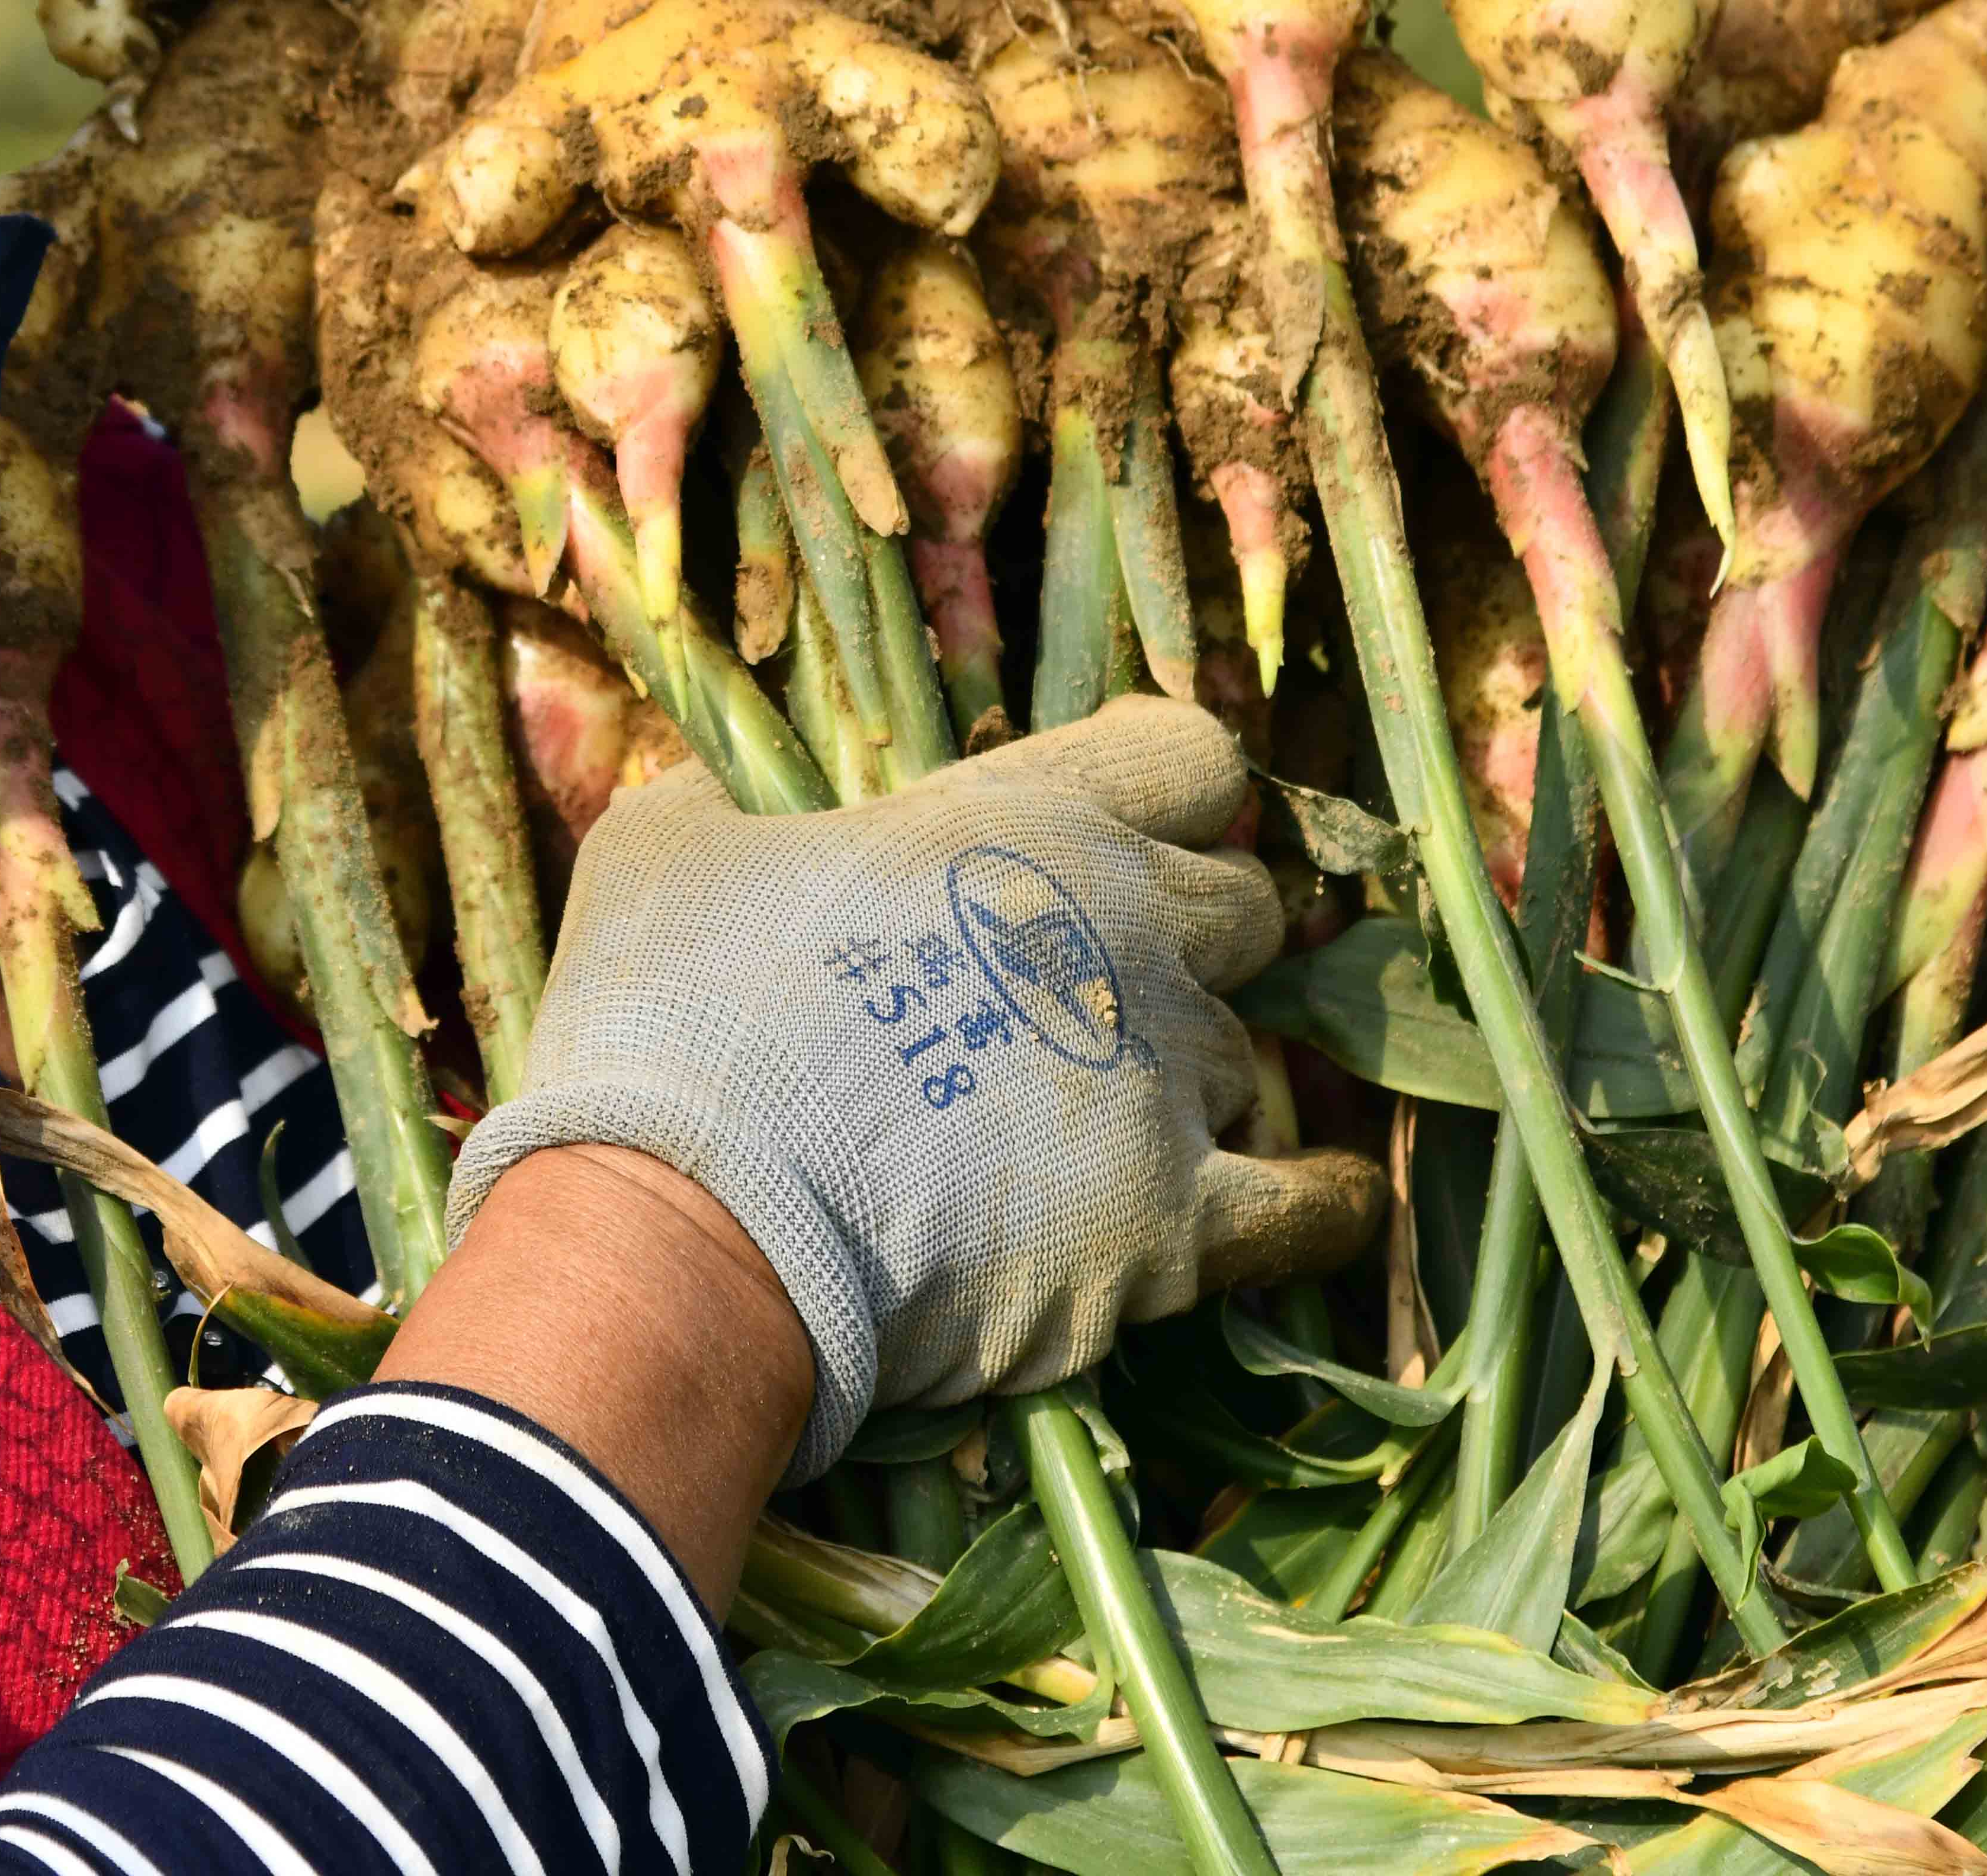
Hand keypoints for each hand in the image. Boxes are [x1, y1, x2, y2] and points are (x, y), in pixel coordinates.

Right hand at [445, 695, 1378, 1473]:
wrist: (690, 1229)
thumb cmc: (668, 1017)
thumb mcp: (664, 848)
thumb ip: (730, 801)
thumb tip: (731, 795)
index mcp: (1026, 819)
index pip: (1189, 756)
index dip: (1165, 792)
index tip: (1131, 831)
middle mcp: (1127, 931)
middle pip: (1245, 909)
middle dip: (1191, 940)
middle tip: (1106, 986)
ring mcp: (1162, 1082)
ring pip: (1247, 1061)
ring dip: (1191, 1082)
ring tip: (1108, 1126)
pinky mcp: (1175, 1231)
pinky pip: (1311, 1212)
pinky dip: (1322, 1205)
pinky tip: (1322, 1202)